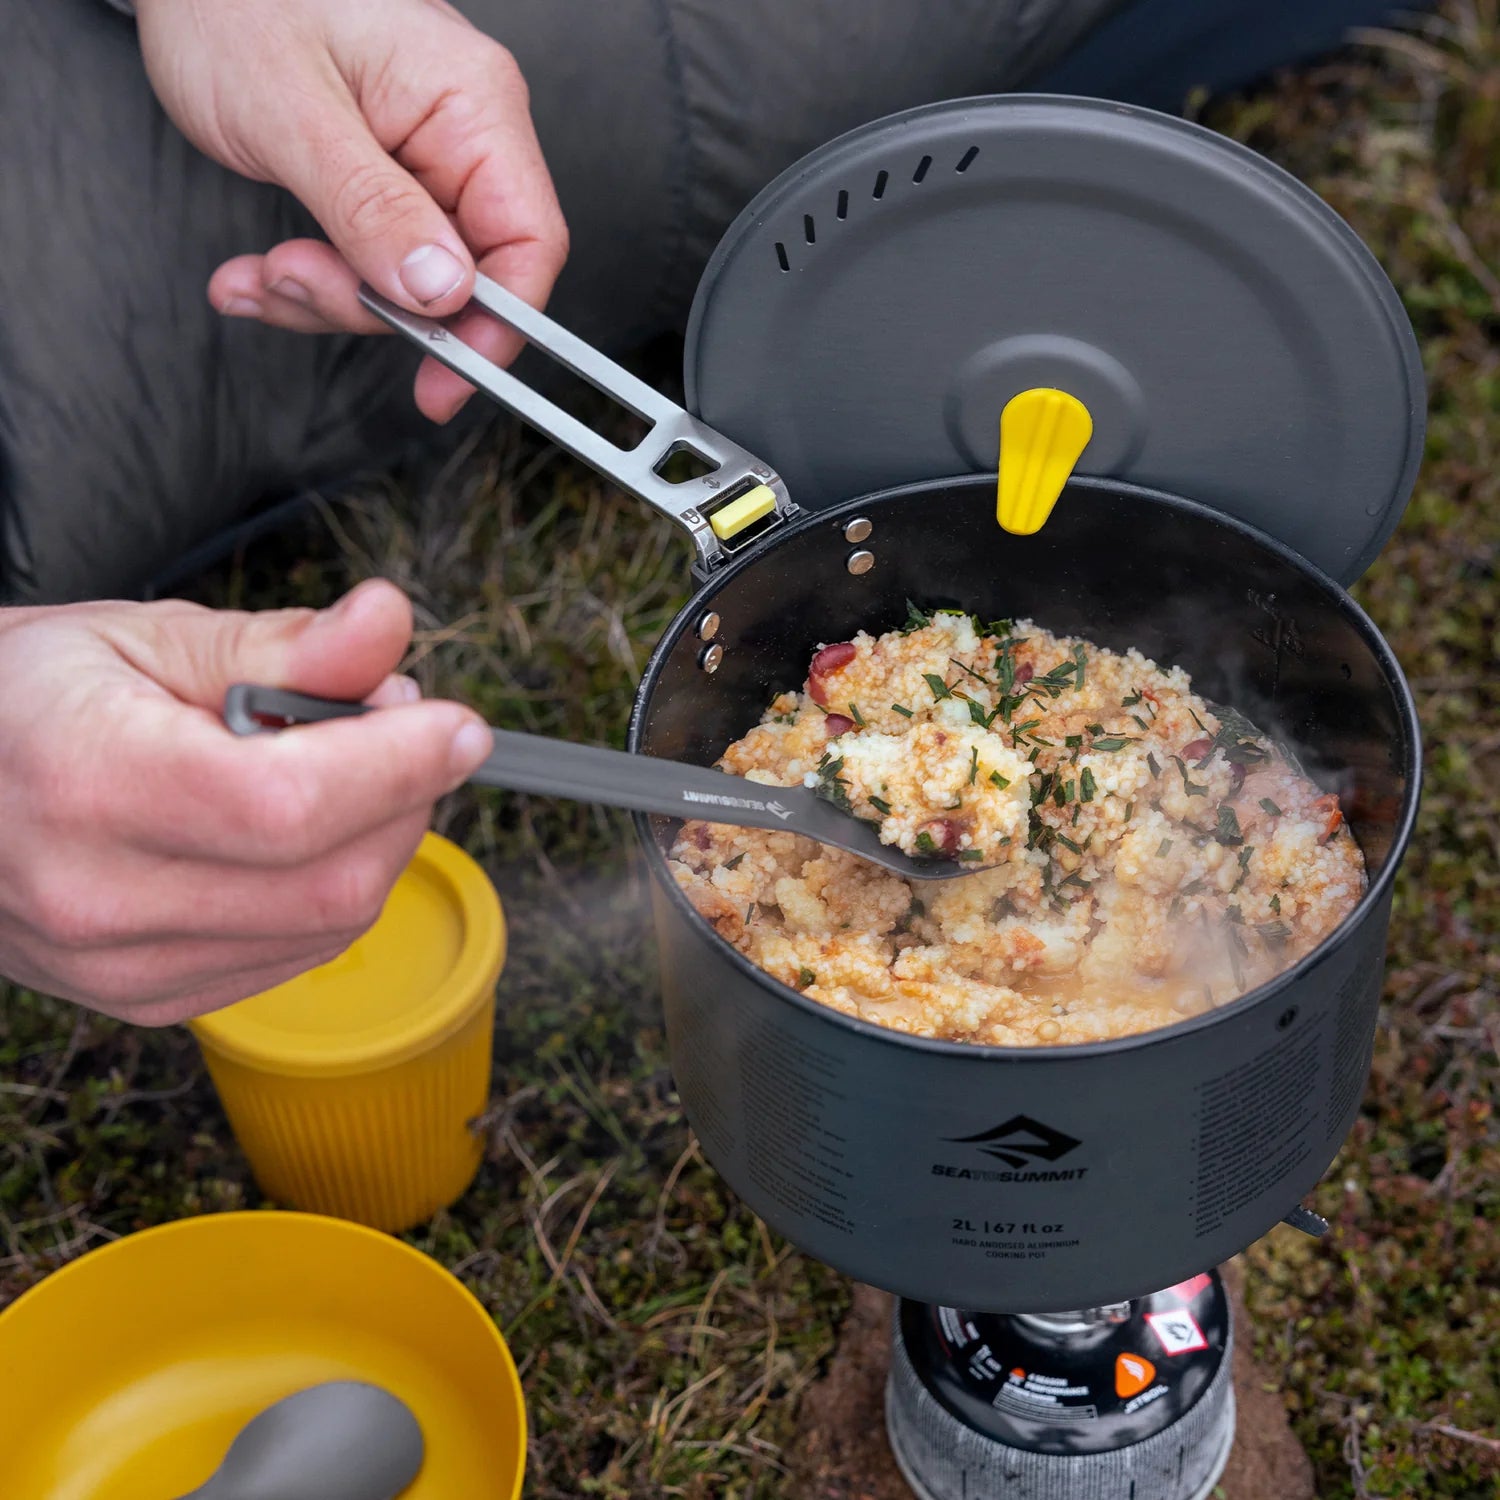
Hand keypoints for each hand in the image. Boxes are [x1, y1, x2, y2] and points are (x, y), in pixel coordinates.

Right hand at [0, 581, 493, 1024]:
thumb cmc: (22, 700)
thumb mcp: (142, 636)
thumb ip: (279, 644)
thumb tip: (387, 624)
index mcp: (91, 783)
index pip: (290, 804)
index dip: (398, 763)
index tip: (457, 724)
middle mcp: (104, 898)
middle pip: (334, 879)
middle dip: (406, 797)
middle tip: (398, 724)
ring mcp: (128, 966)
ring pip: (333, 923)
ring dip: (381, 840)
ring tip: (346, 765)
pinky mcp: (154, 999)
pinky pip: (300, 951)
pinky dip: (338, 886)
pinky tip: (309, 829)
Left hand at [134, 0, 568, 422]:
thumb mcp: (292, 114)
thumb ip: (373, 207)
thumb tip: (444, 292)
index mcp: (471, 104)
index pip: (529, 241)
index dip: (495, 326)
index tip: (442, 382)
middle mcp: (462, 133)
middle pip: (465, 275)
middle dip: (376, 305)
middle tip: (297, 285)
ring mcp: (424, 160)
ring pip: (410, 282)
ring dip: (329, 297)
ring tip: (259, 275)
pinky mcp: (386, 181)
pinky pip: (370, 260)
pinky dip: (311, 281)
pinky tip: (255, 275)